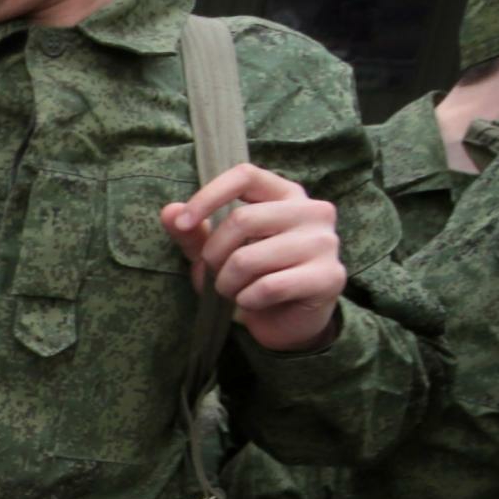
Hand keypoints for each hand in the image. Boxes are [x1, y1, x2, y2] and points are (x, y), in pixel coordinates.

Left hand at [162, 165, 346, 353]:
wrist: (287, 323)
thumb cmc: (251, 278)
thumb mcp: (217, 252)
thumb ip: (193, 232)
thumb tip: (168, 211)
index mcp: (286, 194)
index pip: (246, 175)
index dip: (209, 196)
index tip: (182, 223)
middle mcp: (312, 210)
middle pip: (243, 219)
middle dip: (214, 255)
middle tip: (214, 275)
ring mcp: (325, 242)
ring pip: (250, 258)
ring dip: (227, 283)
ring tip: (234, 291)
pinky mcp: (329, 276)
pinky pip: (268, 287)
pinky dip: (248, 301)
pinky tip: (253, 303)